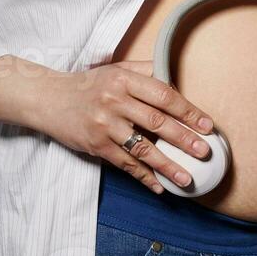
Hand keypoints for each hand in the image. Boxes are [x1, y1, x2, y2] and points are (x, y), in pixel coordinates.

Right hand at [30, 59, 214, 193]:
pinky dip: (143, 176)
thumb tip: (178, 81)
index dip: (188, 111)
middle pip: (156, 122)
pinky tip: (158, 186)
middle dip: (184, 139)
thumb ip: (147, 71)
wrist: (49, 98)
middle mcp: (115, 101)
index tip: (207, 125)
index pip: (164, 95)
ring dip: (167, 165)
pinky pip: (124, 163)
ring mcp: (104, 125)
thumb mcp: (117, 69)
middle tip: (204, 151)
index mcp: (125, 79)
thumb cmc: (89, 84)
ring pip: (142, 148)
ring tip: (186, 177)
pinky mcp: (95, 145)